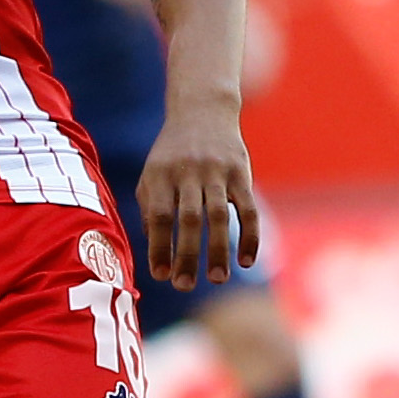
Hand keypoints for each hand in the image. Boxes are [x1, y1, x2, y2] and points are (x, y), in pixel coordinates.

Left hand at [137, 107, 262, 291]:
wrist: (203, 111)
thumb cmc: (172, 154)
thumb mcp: (152, 175)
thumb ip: (149, 209)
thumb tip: (154, 251)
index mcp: (161, 175)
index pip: (159, 216)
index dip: (159, 247)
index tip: (161, 275)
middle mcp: (188, 173)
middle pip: (189, 219)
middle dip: (188, 255)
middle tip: (185, 286)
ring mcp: (217, 172)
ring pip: (219, 216)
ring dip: (219, 250)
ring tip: (218, 279)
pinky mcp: (241, 173)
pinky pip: (248, 209)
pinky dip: (249, 236)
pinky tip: (246, 261)